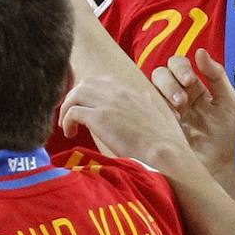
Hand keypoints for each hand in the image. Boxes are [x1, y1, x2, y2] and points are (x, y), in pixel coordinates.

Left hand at [60, 73, 189, 168]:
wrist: (167, 154)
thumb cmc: (165, 142)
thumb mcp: (158, 113)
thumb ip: (148, 103)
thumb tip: (145, 96)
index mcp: (130, 91)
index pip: (101, 81)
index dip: (88, 92)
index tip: (85, 106)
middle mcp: (118, 92)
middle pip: (84, 84)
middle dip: (73, 98)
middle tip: (70, 116)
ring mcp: (108, 103)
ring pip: (75, 94)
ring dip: (66, 109)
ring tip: (67, 126)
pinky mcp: (99, 118)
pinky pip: (72, 112)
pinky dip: (66, 121)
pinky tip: (70, 133)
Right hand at [151, 49, 234, 199]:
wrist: (216, 167)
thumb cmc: (223, 136)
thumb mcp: (228, 103)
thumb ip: (218, 76)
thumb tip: (200, 51)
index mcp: (191, 87)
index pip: (177, 64)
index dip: (180, 68)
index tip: (190, 81)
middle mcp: (174, 94)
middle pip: (160, 73)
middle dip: (169, 81)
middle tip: (182, 99)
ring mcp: (162, 108)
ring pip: (149, 87)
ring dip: (162, 94)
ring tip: (177, 109)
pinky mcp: (153, 123)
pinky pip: (144, 107)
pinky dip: (154, 108)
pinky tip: (169, 119)